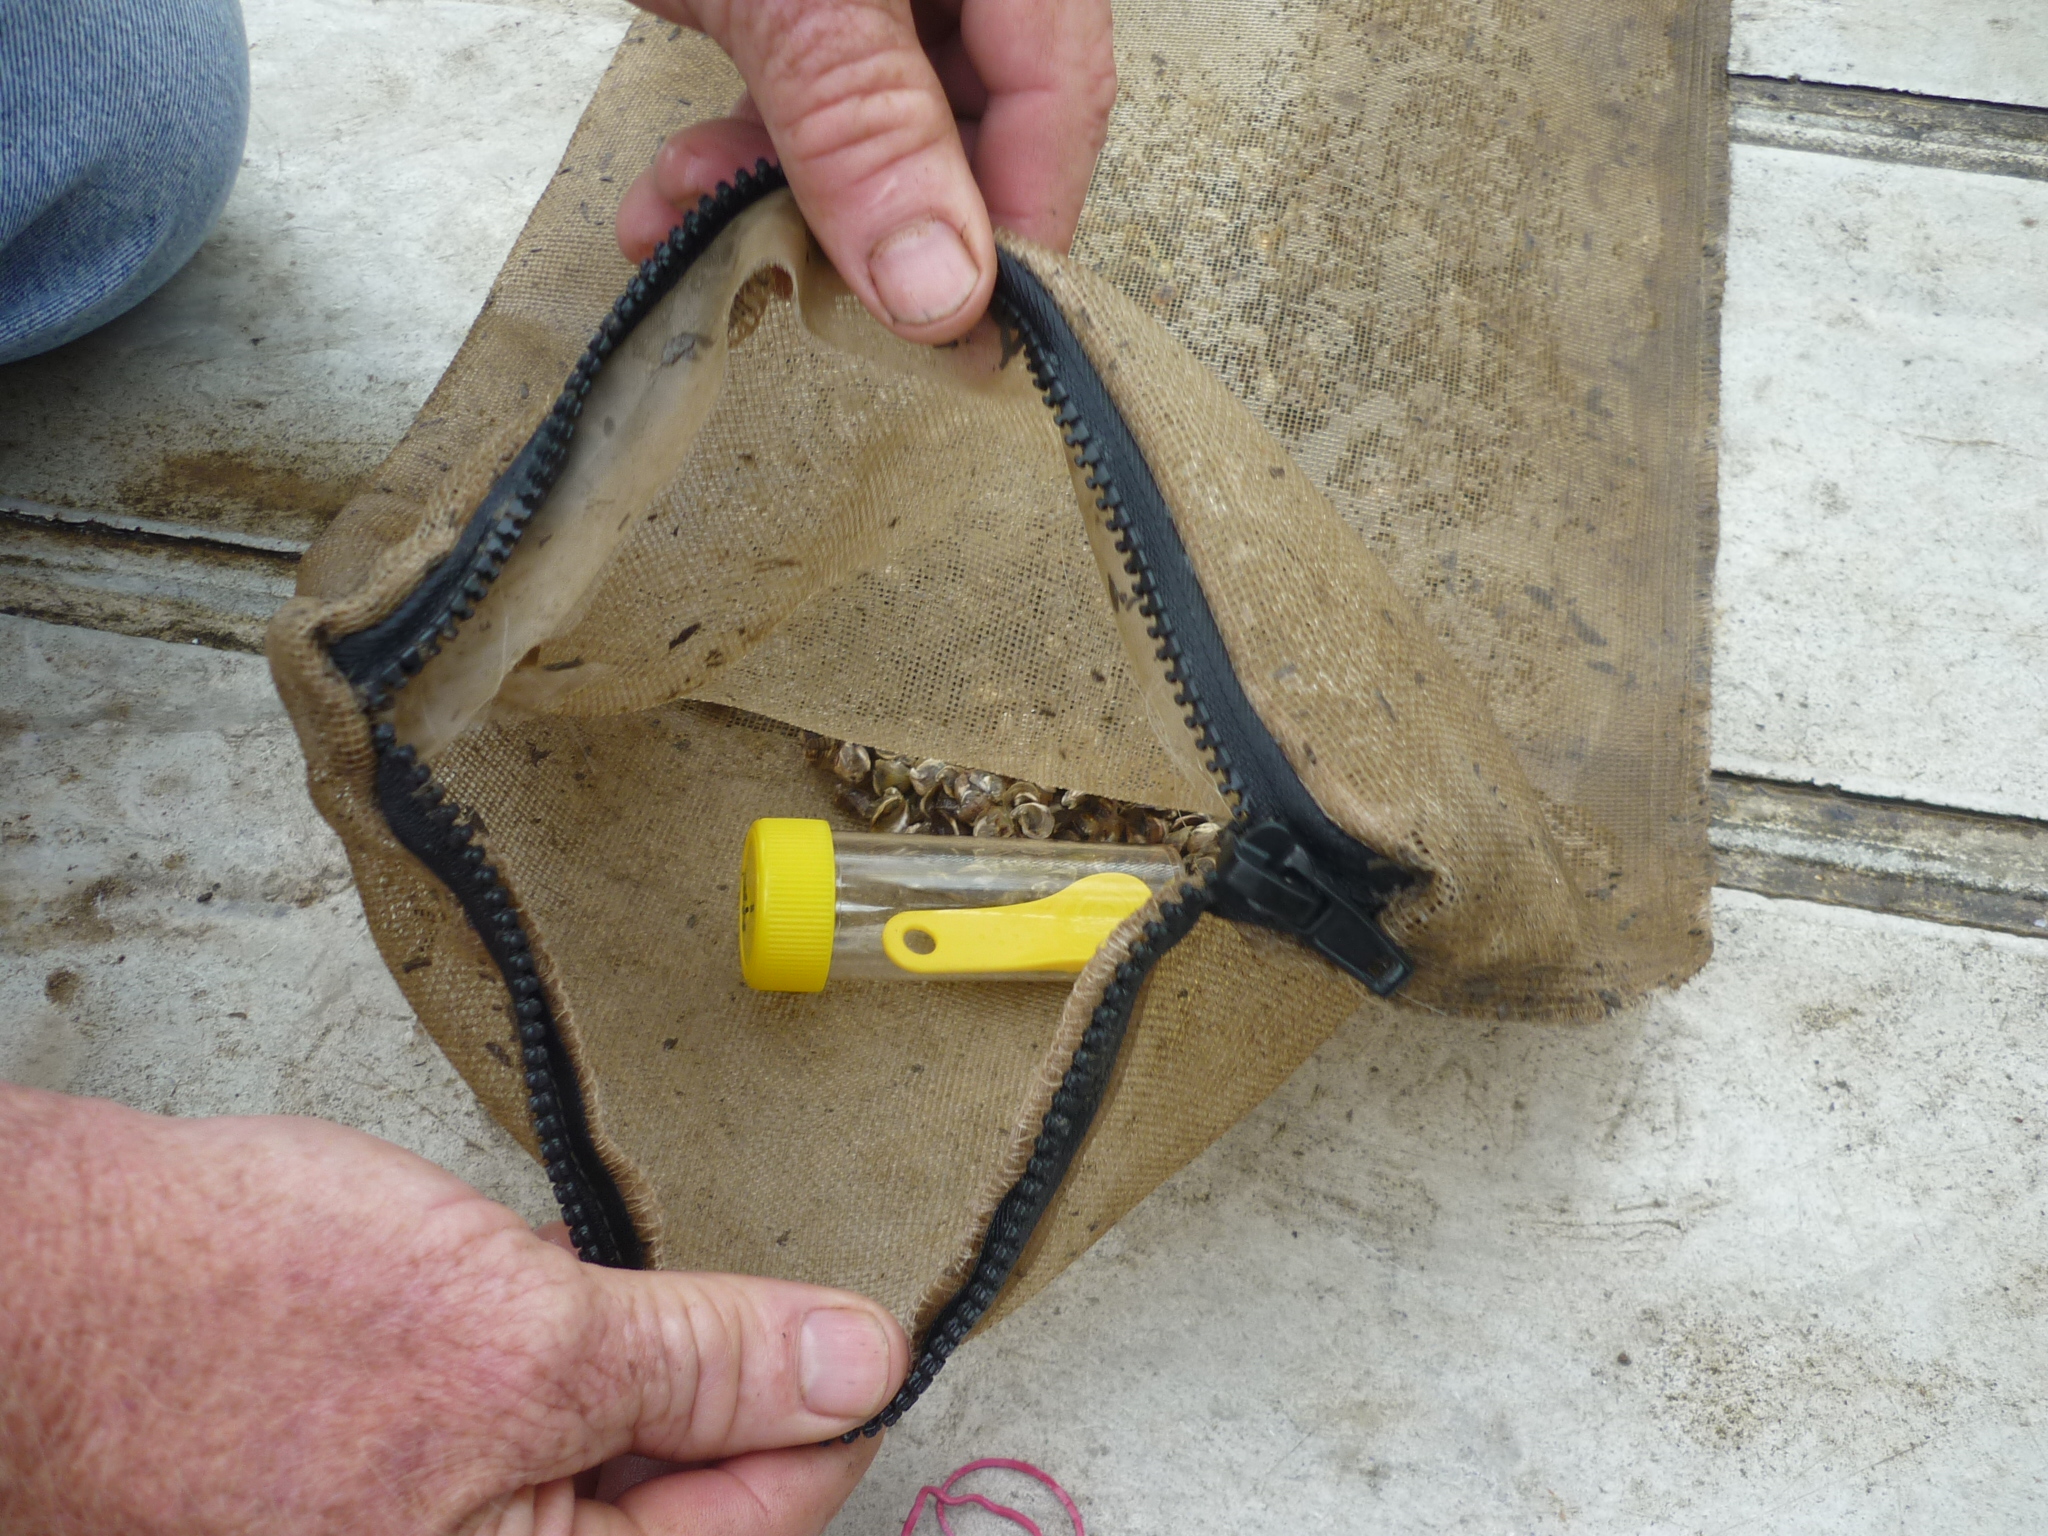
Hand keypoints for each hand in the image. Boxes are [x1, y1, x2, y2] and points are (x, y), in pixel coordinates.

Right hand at [0, 1083, 908, 1535]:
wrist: (40, 1286)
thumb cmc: (227, 1320)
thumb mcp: (520, 1327)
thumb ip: (706, 1360)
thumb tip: (856, 1363)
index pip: (757, 1531)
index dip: (829, 1417)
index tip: (867, 1334)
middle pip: (684, 1512)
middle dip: (727, 1401)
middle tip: (745, 1299)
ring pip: (610, 1473)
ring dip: (644, 1383)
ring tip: (601, 1295)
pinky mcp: (394, 1489)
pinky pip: (530, 1452)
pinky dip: (569, 1376)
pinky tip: (541, 1309)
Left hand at [617, 0, 1116, 343]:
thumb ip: (861, 124)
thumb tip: (942, 287)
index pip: (1061, 93)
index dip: (1017, 227)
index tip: (956, 334)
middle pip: (978, 113)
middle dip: (877, 218)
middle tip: (827, 304)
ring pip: (883, 113)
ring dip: (786, 193)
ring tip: (699, 228)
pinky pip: (811, 83)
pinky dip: (746, 144)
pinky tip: (679, 188)